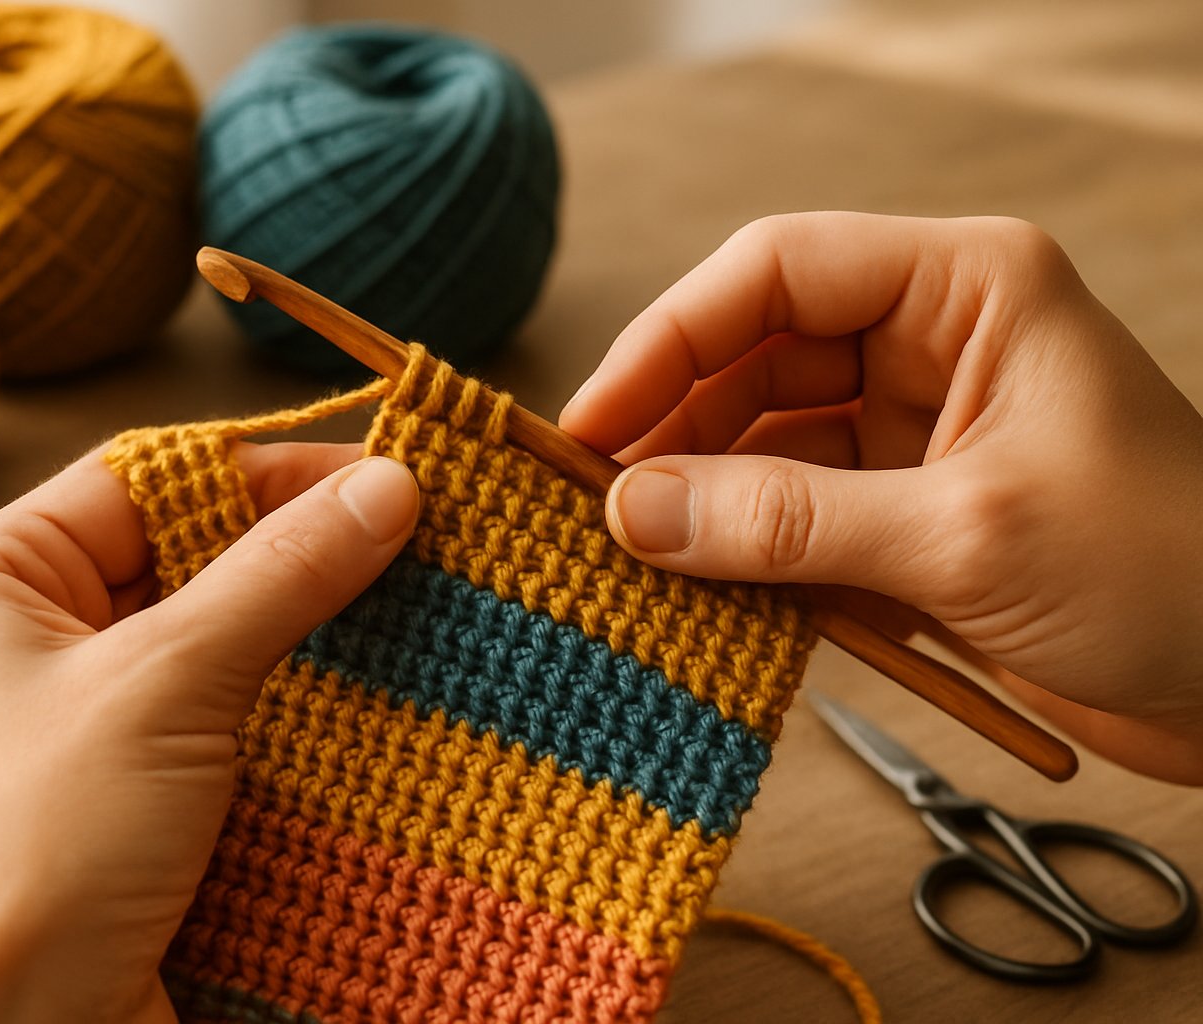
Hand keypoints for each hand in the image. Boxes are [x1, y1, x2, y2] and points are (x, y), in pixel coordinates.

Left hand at [0, 444, 419, 1023]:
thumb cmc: (34, 854)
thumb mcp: (164, 685)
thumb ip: (278, 574)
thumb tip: (385, 485)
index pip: (147, 479)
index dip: (265, 469)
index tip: (381, 476)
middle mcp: (30, 643)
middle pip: (187, 555)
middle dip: (298, 550)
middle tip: (418, 541)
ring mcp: (84, 728)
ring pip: (218, 643)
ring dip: (310, 633)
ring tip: (419, 612)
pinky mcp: (134, 802)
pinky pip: (228, 722)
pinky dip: (298, 711)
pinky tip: (377, 704)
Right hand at [560, 213, 1202, 783]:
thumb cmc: (1167, 573)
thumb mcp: (964, 536)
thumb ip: (787, 522)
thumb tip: (632, 513)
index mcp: (966, 289)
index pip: (776, 273)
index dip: (669, 338)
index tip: (592, 422)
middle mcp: (932, 345)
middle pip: (753, 359)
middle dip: (671, 430)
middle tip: (593, 506)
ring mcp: (914, 434)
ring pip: (762, 445)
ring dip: (699, 502)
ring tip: (630, 560)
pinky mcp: (905, 516)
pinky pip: (791, 518)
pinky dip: (742, 557)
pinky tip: (692, 594)